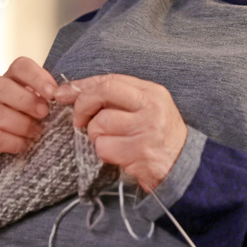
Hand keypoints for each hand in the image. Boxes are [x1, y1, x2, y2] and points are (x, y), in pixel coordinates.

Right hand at [0, 56, 57, 157]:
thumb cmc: (38, 116)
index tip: (53, 94)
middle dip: (25, 101)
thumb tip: (67, 93)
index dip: (36, 78)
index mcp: (15, 78)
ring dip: (20, 124)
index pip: (20, 66)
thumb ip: (59, 95)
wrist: (19, 140)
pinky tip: (25, 143)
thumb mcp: (50, 102)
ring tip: (37, 131)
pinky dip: (13, 142)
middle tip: (44, 113)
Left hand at [55, 74, 187, 191]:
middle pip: (103, 93)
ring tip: (111, 141)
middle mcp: (151, 107)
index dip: (83, 86)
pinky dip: (104, 153)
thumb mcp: (145, 109)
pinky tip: (118, 155)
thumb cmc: (158, 137)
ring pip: (99, 124)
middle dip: (83, 106)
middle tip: (79, 121)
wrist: (183, 167)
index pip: (110, 80)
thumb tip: (72, 90)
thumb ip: (115, 98)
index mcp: (152, 92)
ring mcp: (146, 129)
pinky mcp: (139, 152)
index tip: (64, 93)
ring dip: (96, 136)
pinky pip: (104, 147)